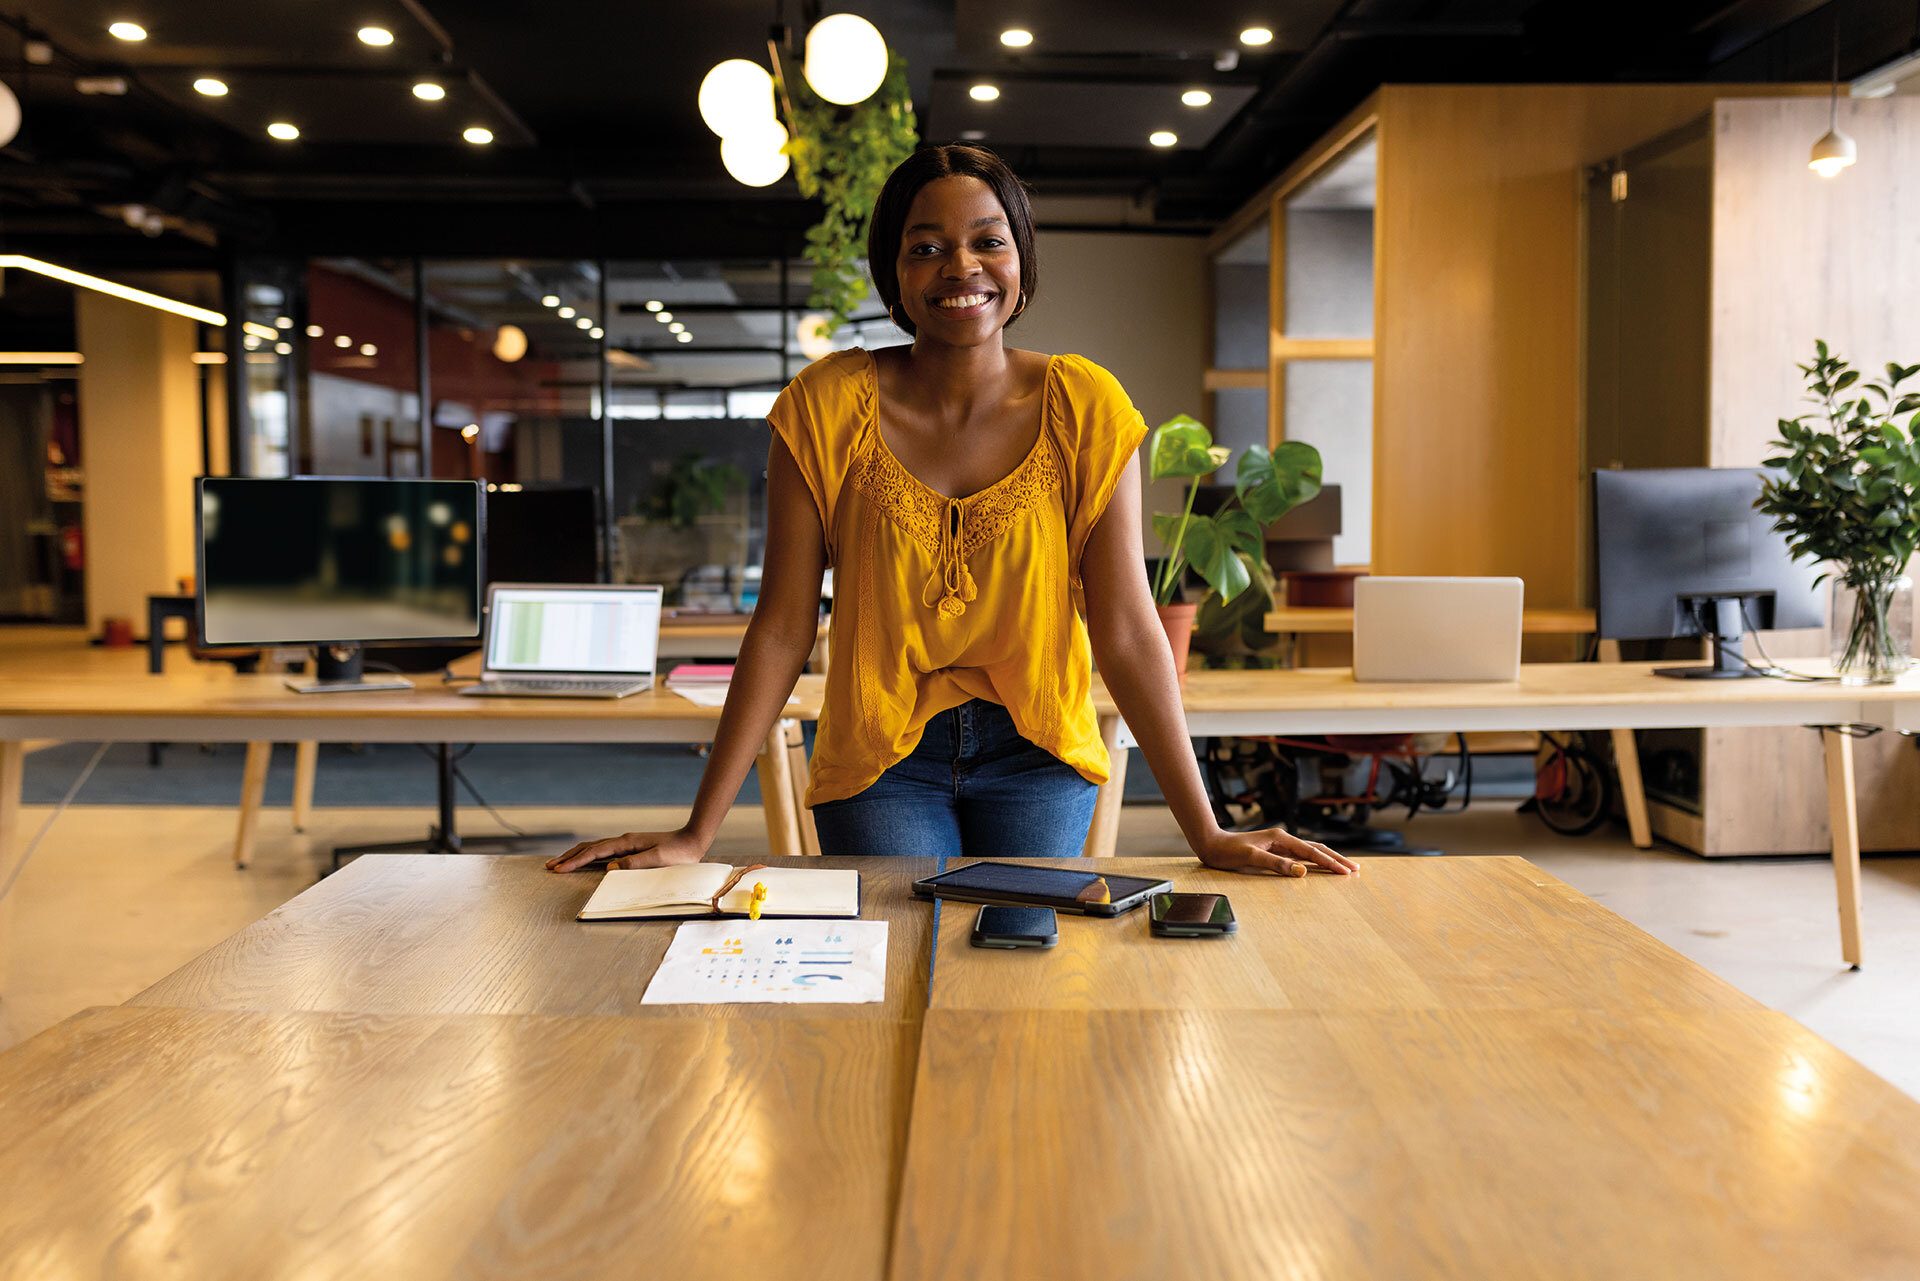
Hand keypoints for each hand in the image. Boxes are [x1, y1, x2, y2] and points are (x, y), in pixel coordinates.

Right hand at [546, 827, 707, 872]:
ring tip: (560, 863)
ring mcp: (626, 843)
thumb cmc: (678, 853)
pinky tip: (585, 860)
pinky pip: (603, 852)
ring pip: (594, 848)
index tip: (558, 869)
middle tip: (549, 866)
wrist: (692, 840)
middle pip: (589, 847)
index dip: (575, 861)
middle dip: (568, 857)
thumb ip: (635, 864)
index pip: (595, 852)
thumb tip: (609, 868)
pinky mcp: (630, 848)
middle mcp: (623, 841)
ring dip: (576, 856)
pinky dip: (589, 856)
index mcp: (627, 843)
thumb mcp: (659, 860)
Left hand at [1191, 826, 1358, 876]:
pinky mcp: (1275, 850)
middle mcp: (1283, 839)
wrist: (1211, 844)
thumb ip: (1277, 864)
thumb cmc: (1228, 851)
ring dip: (1328, 859)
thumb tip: (1303, 871)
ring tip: (1345, 867)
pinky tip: (1320, 865)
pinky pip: (1301, 856)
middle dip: (1336, 859)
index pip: (1312, 852)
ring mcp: (1280, 844)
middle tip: (1356, 870)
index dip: (1330, 863)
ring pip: (1310, 852)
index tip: (1346, 872)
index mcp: (1281, 838)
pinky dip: (1315, 861)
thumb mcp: (1251, 858)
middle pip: (1316, 849)